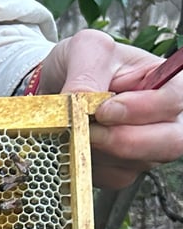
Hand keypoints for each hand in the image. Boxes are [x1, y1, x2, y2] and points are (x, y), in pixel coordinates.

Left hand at [39, 29, 182, 190]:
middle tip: (90, 131)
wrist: (57, 87)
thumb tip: (84, 108)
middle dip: (125, 141)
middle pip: (171, 142)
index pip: (175, 100)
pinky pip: (114, 177)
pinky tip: (78, 146)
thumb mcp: (84, 51)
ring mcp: (147, 147)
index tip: (103, 110)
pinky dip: (91, 166)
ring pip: (138, 163)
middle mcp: (165, 118)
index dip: (142, 109)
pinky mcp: (125, 169)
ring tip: (79, 131)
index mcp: (165, 82)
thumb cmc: (80, 65)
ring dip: (101, 152)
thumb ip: (87, 75)